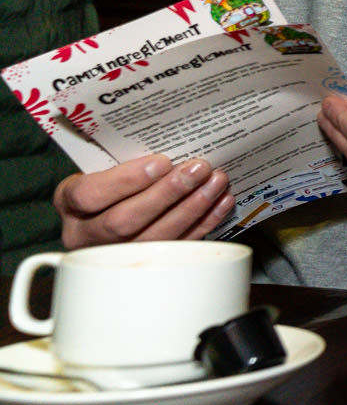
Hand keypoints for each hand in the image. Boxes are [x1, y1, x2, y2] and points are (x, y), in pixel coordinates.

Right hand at [53, 155, 233, 248]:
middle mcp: (85, 234)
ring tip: (216, 182)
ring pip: (154, 237)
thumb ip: (124, 158)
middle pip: (125, 220)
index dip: (126, 180)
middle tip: (198, 169)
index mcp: (69, 203)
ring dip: (192, 208)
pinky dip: (203, 223)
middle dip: (167, 193)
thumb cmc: (108, 181)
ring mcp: (114, 254)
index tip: (161, 161)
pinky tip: (220, 202)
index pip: (89, 195)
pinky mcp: (146, 262)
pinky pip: (177, 246)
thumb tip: (173, 142)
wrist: (106, 210)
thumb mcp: (101, 166)